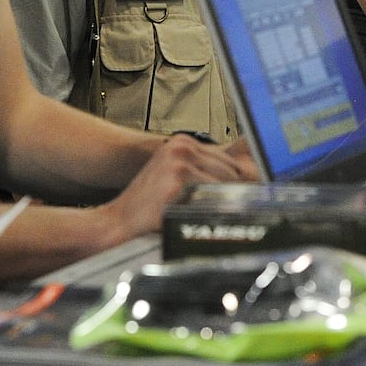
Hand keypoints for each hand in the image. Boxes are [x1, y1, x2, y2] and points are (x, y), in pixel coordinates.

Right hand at [98, 133, 255, 242]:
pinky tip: (194, 220)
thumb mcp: (176, 176)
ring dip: (221, 207)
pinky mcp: (176, 184)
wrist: (116, 222)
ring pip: (225, 188)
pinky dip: (209, 214)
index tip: (246, 197)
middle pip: (233, 174)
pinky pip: (211, 201)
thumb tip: (249, 174)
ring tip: (201, 218)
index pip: (232, 162)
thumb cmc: (148, 204)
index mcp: (183, 143)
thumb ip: (207, 171)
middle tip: (224, 214)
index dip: (242, 184)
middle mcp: (182, 148)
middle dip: (235, 196)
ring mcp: (178, 164)